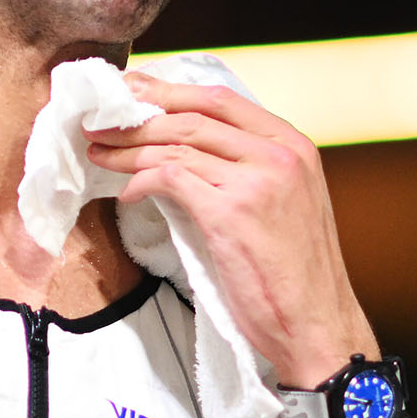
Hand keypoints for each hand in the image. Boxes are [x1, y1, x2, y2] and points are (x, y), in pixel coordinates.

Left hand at [83, 72, 377, 386]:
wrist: (317, 326)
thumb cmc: (295, 274)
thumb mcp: (285, 203)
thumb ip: (249, 169)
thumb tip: (189, 151)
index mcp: (294, 145)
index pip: (221, 98)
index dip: (171, 91)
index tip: (135, 91)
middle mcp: (279, 154)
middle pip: (194, 115)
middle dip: (140, 113)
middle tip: (102, 119)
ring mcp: (256, 181)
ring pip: (177, 144)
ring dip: (129, 147)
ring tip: (99, 152)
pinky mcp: (231, 213)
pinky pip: (171, 179)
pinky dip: (141, 180)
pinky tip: (127, 192)